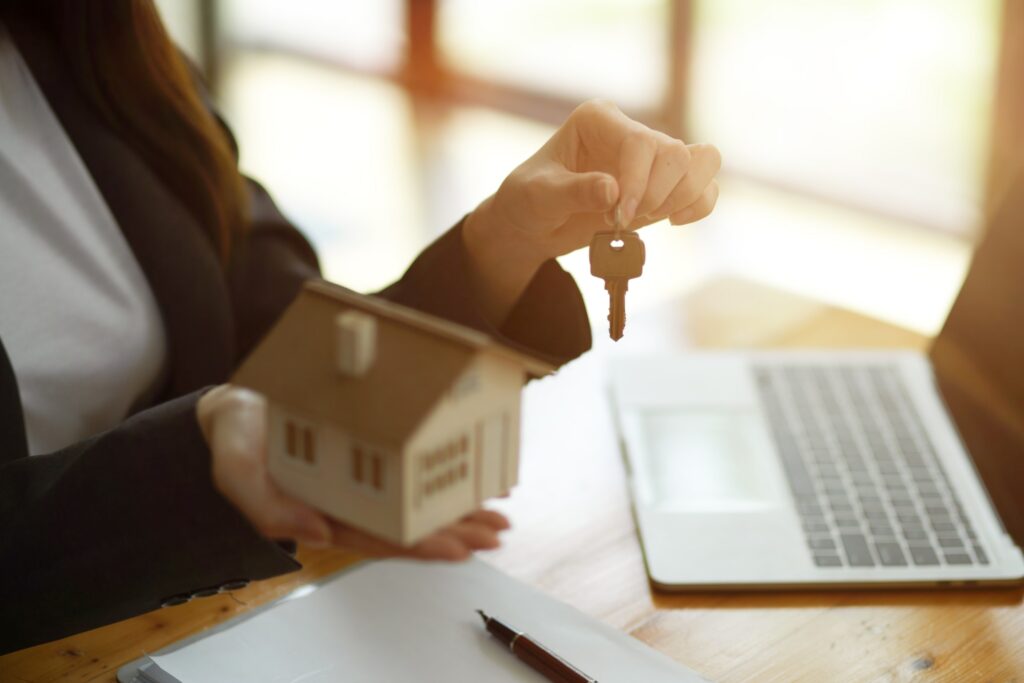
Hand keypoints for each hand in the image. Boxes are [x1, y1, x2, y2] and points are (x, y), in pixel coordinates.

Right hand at [197, 385, 508, 560]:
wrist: (235, 407)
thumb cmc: (236, 438)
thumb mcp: (236, 471)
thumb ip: (266, 507)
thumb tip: (318, 535)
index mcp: (319, 511)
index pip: (377, 537)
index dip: (418, 545)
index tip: (457, 548)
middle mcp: (347, 498)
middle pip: (408, 522)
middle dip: (455, 530)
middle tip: (496, 532)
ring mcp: (361, 475)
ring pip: (416, 499)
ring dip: (459, 508)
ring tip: (498, 513)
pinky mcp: (368, 449)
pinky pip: (412, 467)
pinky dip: (445, 472)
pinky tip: (475, 477)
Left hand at [463, 99, 719, 320]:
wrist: (533, 225)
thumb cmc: (529, 201)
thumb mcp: (538, 197)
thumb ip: (573, 192)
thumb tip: (613, 192)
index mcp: (598, 119)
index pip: (640, 141)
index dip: (638, 182)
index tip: (618, 216)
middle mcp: (630, 131)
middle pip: (676, 153)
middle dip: (657, 195)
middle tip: (621, 221)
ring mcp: (651, 158)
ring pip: (702, 162)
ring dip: (682, 198)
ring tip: (644, 220)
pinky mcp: (664, 185)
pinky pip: (704, 187)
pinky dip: (697, 206)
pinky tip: (670, 222)